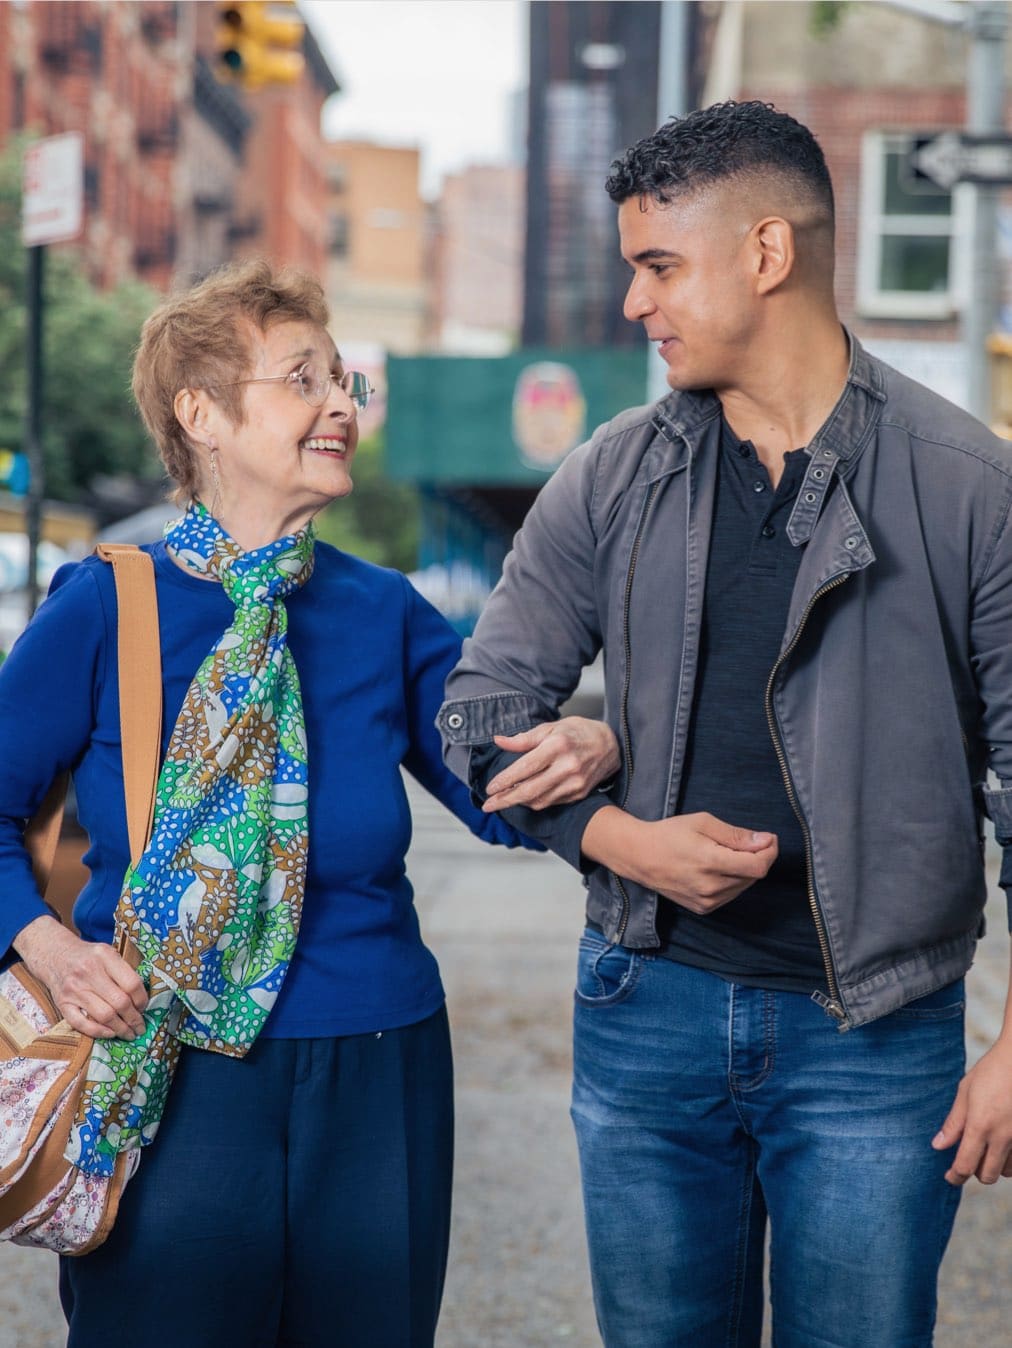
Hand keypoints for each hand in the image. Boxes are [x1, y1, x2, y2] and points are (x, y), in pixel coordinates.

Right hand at [12, 915, 147, 1039]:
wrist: (54, 954)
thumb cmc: (88, 956)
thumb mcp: (108, 953)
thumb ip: (123, 972)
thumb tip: (141, 1000)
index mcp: (104, 956)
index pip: (132, 983)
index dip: (142, 1000)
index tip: (144, 1008)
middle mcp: (88, 972)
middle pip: (119, 1002)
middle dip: (134, 1019)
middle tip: (140, 1028)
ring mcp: (73, 989)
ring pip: (104, 1016)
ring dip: (120, 1029)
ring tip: (129, 1033)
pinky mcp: (62, 1003)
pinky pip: (82, 1024)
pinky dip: (99, 1032)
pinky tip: (110, 1033)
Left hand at [482, 717, 620, 811]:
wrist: (611, 745)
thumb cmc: (578, 732)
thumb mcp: (551, 727)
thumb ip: (524, 738)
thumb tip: (499, 741)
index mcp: (557, 746)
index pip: (525, 768)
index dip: (505, 780)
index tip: (489, 788)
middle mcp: (567, 767)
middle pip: (530, 790)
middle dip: (505, 800)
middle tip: (488, 805)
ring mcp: (575, 783)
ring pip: (539, 800)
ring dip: (518, 802)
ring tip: (503, 800)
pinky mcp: (579, 793)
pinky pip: (551, 802)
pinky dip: (535, 801)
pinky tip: (524, 798)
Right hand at [581, 808, 777, 912]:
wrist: (640, 857)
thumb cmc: (670, 834)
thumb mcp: (703, 823)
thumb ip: (736, 835)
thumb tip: (765, 841)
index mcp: (711, 862)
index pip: (758, 866)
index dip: (770, 851)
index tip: (768, 838)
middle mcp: (711, 887)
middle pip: (754, 876)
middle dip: (757, 857)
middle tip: (745, 840)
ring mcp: (707, 901)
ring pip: (744, 886)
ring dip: (745, 869)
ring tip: (725, 853)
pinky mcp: (703, 908)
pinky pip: (731, 894)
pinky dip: (733, 880)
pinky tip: (717, 868)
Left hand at [932, 1037, 1011, 1184]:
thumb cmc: (992, 1071)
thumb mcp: (966, 1091)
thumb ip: (954, 1122)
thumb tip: (938, 1145)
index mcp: (980, 1126)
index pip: (965, 1165)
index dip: (955, 1176)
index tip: (950, 1177)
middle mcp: (1003, 1138)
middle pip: (986, 1176)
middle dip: (974, 1172)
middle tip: (968, 1159)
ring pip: (1006, 1172)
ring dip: (994, 1166)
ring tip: (988, 1148)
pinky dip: (1011, 1160)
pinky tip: (1004, 1144)